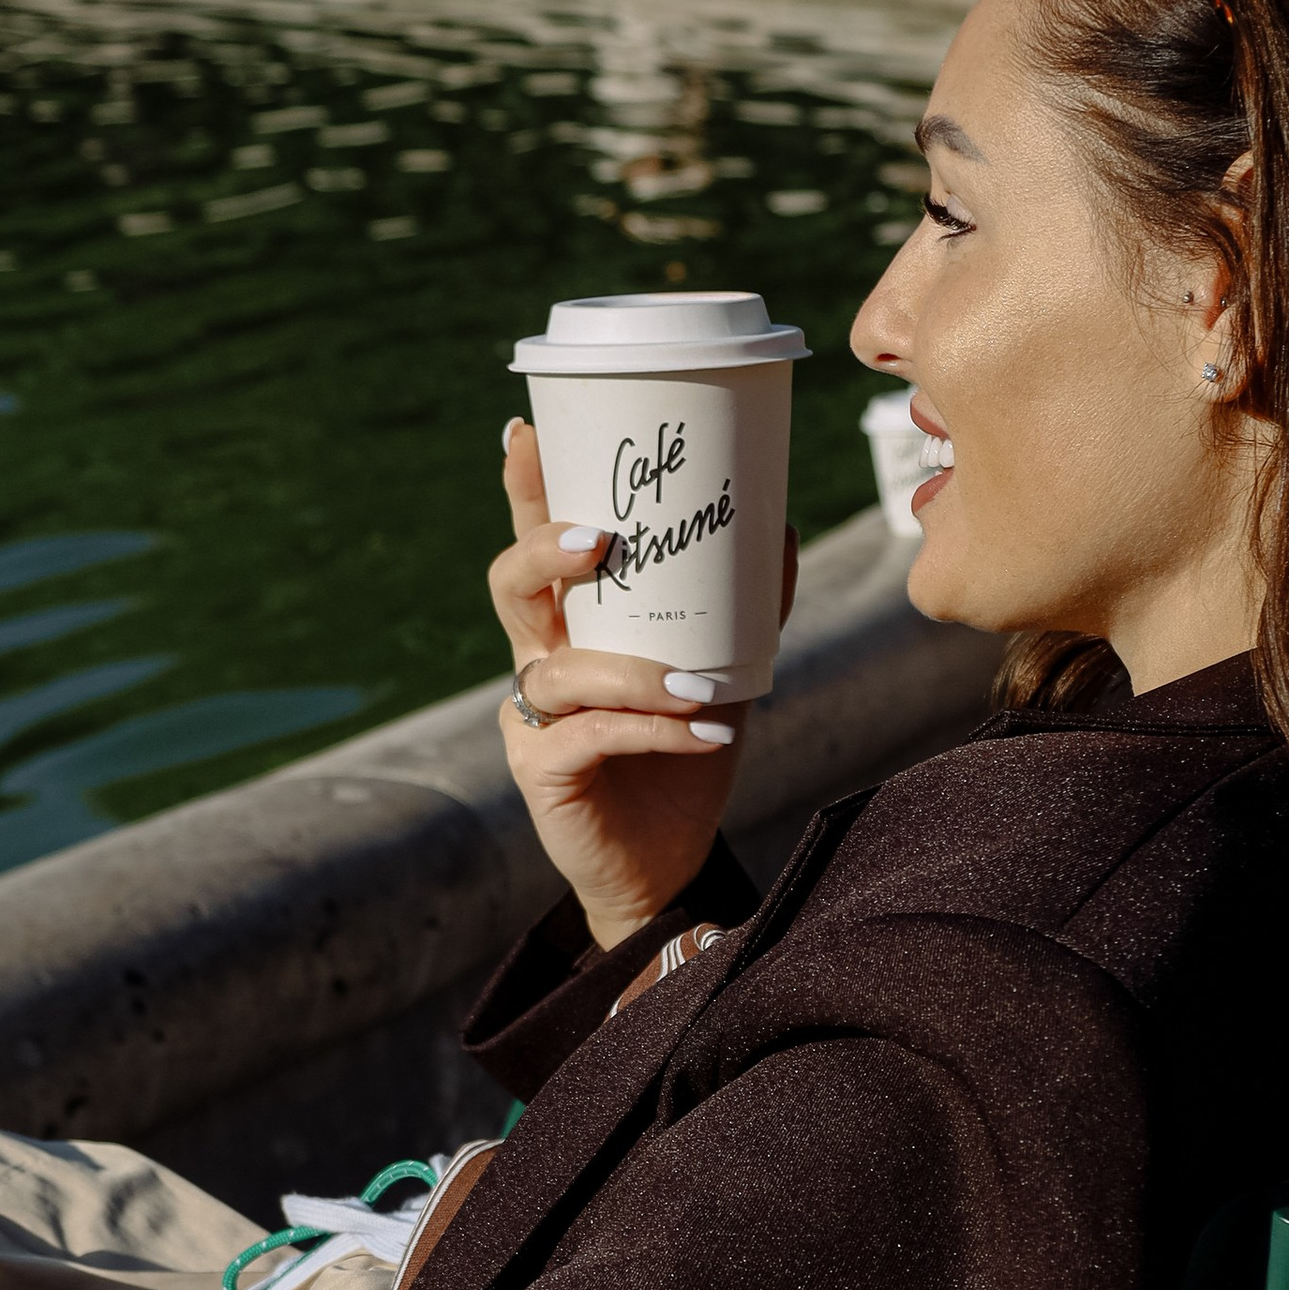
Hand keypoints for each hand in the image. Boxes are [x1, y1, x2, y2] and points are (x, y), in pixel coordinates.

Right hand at [488, 417, 797, 948]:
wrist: (669, 859)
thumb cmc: (683, 753)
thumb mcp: (722, 670)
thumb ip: (742, 607)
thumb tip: (778, 526)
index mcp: (572, 623)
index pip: (537, 542)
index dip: (524, 489)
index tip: (524, 430)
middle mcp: (540, 659)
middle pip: (510, 585)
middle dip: (544, 551)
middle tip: (600, 540)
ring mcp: (534, 718)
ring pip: (556, 669)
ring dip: (628, 669)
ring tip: (695, 682)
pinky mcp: (542, 773)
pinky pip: (590, 736)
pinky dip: (651, 729)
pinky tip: (705, 733)